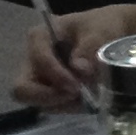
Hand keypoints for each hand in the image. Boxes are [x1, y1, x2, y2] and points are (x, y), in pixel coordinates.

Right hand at [19, 4, 135, 106]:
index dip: (55, 75)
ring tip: (90, 96)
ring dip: (65, 104)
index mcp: (40, 37)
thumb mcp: (100, 30)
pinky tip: (90, 99)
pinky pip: (55, 107)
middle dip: (48, 97)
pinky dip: (71, 107)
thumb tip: (79, 69)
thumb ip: (90, 47)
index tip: (76, 86)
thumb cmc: (102, 26)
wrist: (113, 36)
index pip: (37, 59)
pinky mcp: (51, 93)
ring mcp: (41, 79)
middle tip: (75, 97)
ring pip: (40, 102)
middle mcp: (34, 60)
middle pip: (23, 88)